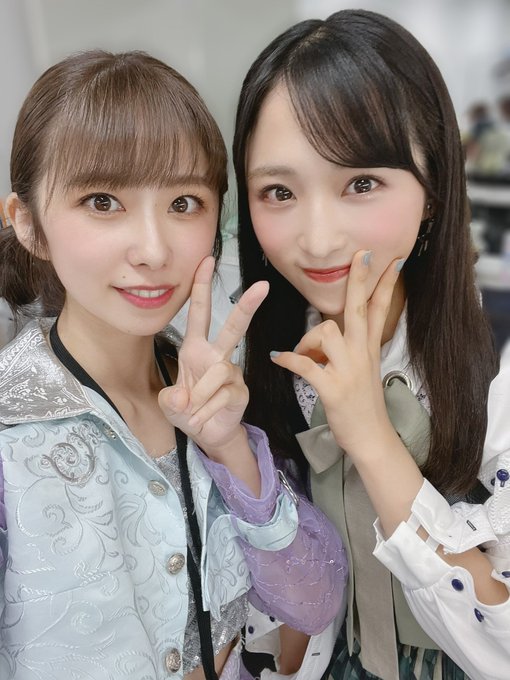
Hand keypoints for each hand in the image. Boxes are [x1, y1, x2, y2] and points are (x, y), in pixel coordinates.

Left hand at [158, 256, 268, 456]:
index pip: (198, 313)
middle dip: (247, 306)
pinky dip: (206, 411)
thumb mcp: (168, 405)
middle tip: (262, 286)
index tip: (207, 261)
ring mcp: (231, 372)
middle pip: (232, 327)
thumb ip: (170, 400)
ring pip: (218, 372)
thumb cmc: (187, 410)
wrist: (207, 434)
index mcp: (195, 349)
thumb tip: (183, 396)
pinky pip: (223, 395)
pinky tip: (201, 419)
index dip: (201, 287)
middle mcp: (215, 356)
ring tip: (192, 412)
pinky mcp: (241, 391)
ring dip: (200, 396)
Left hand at [270, 251, 402, 457]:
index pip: (380, 310)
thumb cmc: (363, 404)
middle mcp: (362, 355)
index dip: (385, 284)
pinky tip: (279, 358)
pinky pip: (306, 366)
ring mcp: (349, 371)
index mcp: (369, 349)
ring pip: (326, 332)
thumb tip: (327, 332)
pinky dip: (289, 359)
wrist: (371, 438)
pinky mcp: (333, 389)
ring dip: (307, 339)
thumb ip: (351, 348)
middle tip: (362, 255)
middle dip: (359, 281)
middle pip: (360, 309)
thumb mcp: (364, 370)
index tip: (392, 260)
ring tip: (302, 354)